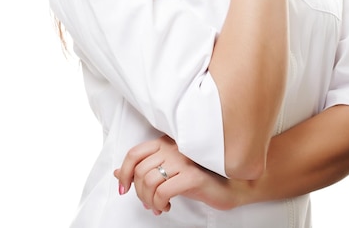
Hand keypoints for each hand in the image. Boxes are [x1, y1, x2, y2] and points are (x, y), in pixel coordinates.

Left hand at [114, 135, 241, 214]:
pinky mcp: (193, 175)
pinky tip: (167, 206)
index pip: (135, 153)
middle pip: (140, 171)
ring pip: (149, 181)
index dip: (124, 173)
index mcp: (166, 142)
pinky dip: (160, 203)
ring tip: (158, 206)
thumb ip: (145, 169)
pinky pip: (164, 191)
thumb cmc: (199, 176)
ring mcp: (184, 160)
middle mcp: (173, 147)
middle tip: (149, 202)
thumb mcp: (169, 171)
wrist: (231, 184)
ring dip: (149, 201)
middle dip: (139, 193)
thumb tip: (118, 173)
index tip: (124, 189)